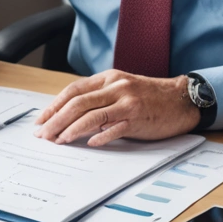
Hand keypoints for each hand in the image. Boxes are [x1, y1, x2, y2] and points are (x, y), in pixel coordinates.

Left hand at [33, 70, 198, 145]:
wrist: (181, 99)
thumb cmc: (149, 97)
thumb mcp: (121, 90)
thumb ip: (99, 99)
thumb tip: (70, 117)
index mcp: (108, 78)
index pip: (73, 91)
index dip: (54, 106)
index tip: (41, 121)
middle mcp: (115, 86)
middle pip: (78, 102)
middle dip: (56, 119)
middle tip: (43, 135)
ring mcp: (127, 101)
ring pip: (92, 114)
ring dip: (72, 129)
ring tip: (59, 141)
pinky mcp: (138, 117)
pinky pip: (114, 127)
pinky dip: (100, 136)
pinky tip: (89, 143)